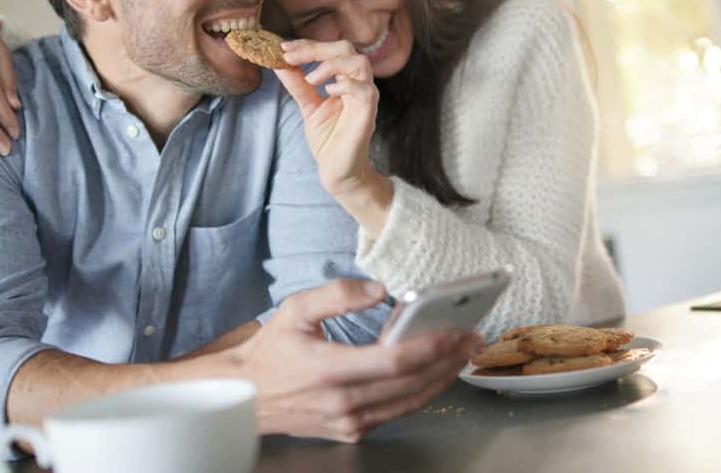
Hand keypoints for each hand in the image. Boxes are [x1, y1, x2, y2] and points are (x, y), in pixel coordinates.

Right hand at [236, 279, 482, 442]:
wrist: (245, 396)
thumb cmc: (272, 352)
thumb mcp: (295, 309)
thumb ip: (337, 293)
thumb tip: (379, 289)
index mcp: (329, 370)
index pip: (393, 361)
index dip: (430, 347)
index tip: (456, 332)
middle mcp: (343, 403)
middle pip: (411, 384)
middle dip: (448, 360)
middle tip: (474, 338)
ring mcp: (349, 422)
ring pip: (409, 402)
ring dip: (442, 377)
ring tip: (464, 354)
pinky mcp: (351, 431)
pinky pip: (396, 411)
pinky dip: (420, 392)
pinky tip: (435, 371)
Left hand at [276, 39, 379, 196]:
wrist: (337, 171)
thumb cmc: (328, 139)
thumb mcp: (308, 107)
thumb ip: (298, 85)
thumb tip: (279, 63)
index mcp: (345, 79)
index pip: (330, 50)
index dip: (307, 45)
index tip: (283, 47)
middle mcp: (358, 84)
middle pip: (346, 48)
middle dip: (316, 48)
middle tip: (290, 56)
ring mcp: (365, 98)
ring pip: (359, 62)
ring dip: (330, 63)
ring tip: (310, 78)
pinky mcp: (368, 114)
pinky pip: (364, 90)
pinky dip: (345, 85)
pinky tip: (326, 91)